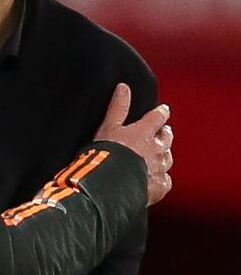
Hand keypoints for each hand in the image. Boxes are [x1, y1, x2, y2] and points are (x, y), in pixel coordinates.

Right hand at [94, 83, 172, 205]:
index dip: (162, 113)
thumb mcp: (108, 128)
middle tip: (163, 132)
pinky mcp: (158, 187)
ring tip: (159, 156)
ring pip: (168, 159)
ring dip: (164, 156)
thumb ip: (118, 108)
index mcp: (145, 133)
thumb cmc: (106, 155)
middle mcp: (156, 150)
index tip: (164, 110)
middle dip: (166, 134)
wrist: (109, 185)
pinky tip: (156, 179)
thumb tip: (124, 87)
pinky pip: (165, 181)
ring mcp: (159, 169)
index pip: (158, 117)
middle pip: (167, 138)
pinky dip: (162, 178)